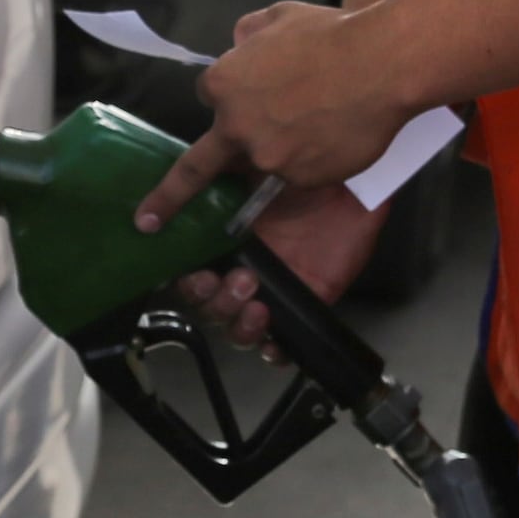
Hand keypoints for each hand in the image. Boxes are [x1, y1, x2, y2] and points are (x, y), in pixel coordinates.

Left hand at [131, 0, 409, 233]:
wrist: (379, 65)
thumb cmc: (331, 34)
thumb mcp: (280, 17)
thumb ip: (251, 33)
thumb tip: (241, 43)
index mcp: (224, 84)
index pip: (210, 97)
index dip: (231, 96)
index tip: (246, 97)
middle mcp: (237, 127)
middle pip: (203, 163)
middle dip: (167, 197)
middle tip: (147, 220)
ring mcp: (268, 157)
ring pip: (265, 161)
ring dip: (282, 150)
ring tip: (320, 125)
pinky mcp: (300, 178)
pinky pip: (300, 173)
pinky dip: (314, 161)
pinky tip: (338, 137)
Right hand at [172, 183, 387, 355]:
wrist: (353, 183)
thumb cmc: (301, 172)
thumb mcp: (246, 165)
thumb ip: (206, 178)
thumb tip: (164, 197)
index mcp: (224, 245)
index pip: (192, 279)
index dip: (189, 285)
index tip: (200, 276)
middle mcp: (244, 270)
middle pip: (211, 309)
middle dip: (217, 304)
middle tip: (240, 280)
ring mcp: (273, 291)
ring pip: (239, 330)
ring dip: (240, 325)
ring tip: (257, 302)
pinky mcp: (305, 304)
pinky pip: (282, 345)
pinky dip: (273, 352)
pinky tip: (273, 342)